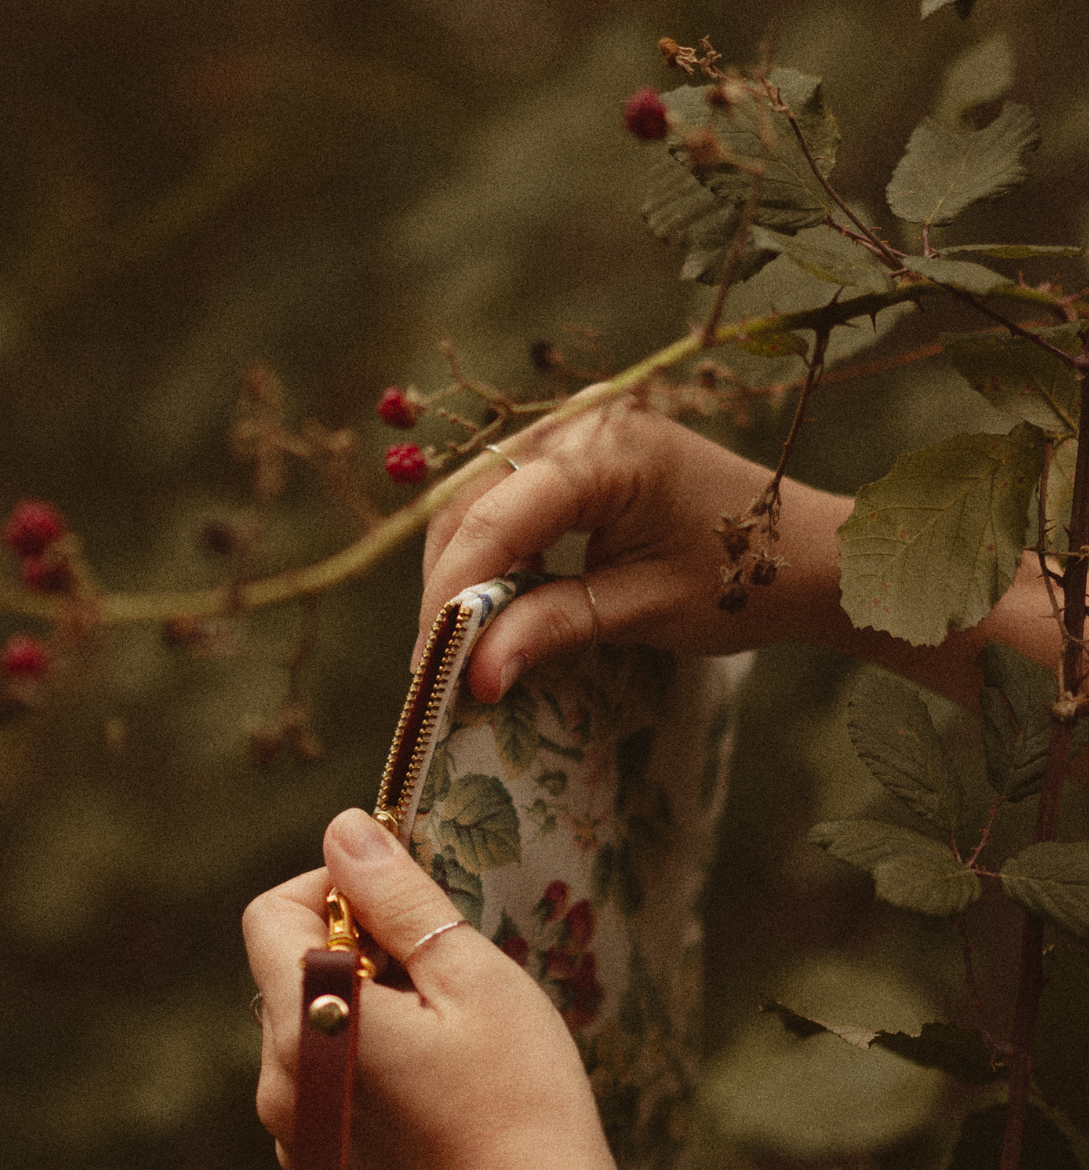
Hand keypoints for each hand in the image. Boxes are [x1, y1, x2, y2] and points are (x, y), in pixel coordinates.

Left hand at [242, 807, 619, 1169]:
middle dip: (352, 947)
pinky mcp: (322, 1169)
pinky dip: (362, 1061)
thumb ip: (397, 899)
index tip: (400, 901)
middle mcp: (277, 1082)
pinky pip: (320, 1083)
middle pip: (286, 971)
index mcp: (306, 1025)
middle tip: (439, 968)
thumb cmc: (519, 1098)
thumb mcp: (469, 976)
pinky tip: (434, 1085)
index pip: (269, 916)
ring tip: (444, 1031)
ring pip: (305, 1028)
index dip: (331, 888)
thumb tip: (343, 829)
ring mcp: (296, 1134)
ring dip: (359, 1005)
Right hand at [419, 392, 850, 700]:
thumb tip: (473, 676)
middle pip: (471, 499)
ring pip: (477, 498)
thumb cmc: (744, 581)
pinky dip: (490, 553)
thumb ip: (553, 628)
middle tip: (434, 665)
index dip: (454, 593)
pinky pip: (506, 497)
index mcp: (609, 451)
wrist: (808, 553)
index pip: (497, 518)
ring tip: (457, 643)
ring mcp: (577, 430)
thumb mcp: (645, 611)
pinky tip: (490, 605)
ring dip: (460, 569)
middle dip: (448, 584)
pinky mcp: (577, 452)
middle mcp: (583, 423)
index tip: (431, 666)